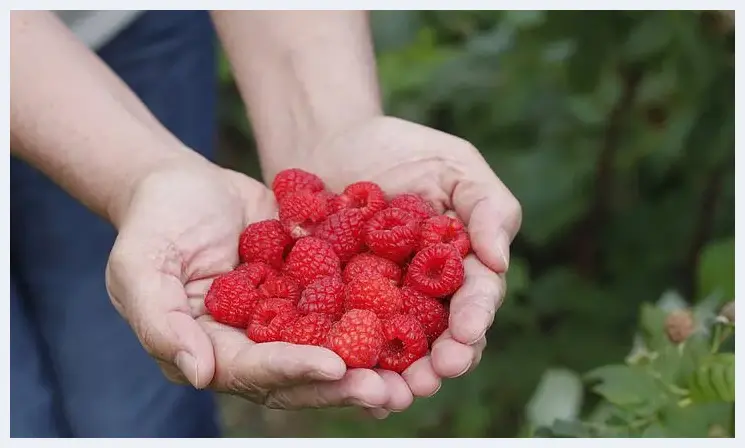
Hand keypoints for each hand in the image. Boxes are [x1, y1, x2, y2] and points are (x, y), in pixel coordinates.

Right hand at [105, 155, 401, 409]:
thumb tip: (200, 375)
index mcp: (213, 349)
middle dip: (344, 383)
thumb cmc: (154, 221)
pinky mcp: (309, 289)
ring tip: (411, 373)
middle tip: (389, 389)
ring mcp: (284, 318)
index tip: (335, 368)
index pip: (255, 370)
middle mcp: (254, 343)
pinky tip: (415, 320)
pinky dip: (376, 317)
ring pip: (330, 347)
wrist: (184, 182)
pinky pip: (343, 306)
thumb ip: (160, 321)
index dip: (294, 370)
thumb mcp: (140, 267)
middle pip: (301, 372)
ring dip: (370, 363)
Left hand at [265, 116, 521, 416]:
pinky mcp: (339, 306)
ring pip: (398, 348)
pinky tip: (348, 376)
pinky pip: (347, 338)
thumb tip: (500, 259)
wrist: (330, 145)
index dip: (474, 318)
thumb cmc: (401, 150)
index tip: (466, 333)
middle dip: (442, 359)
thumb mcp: (454, 166)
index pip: (476, 297)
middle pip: (442, 336)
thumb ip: (487, 206)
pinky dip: (350, 360)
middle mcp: (427, 293)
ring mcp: (383, 302)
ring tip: (395, 393)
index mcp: (461, 264)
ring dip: (400, 374)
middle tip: (434, 376)